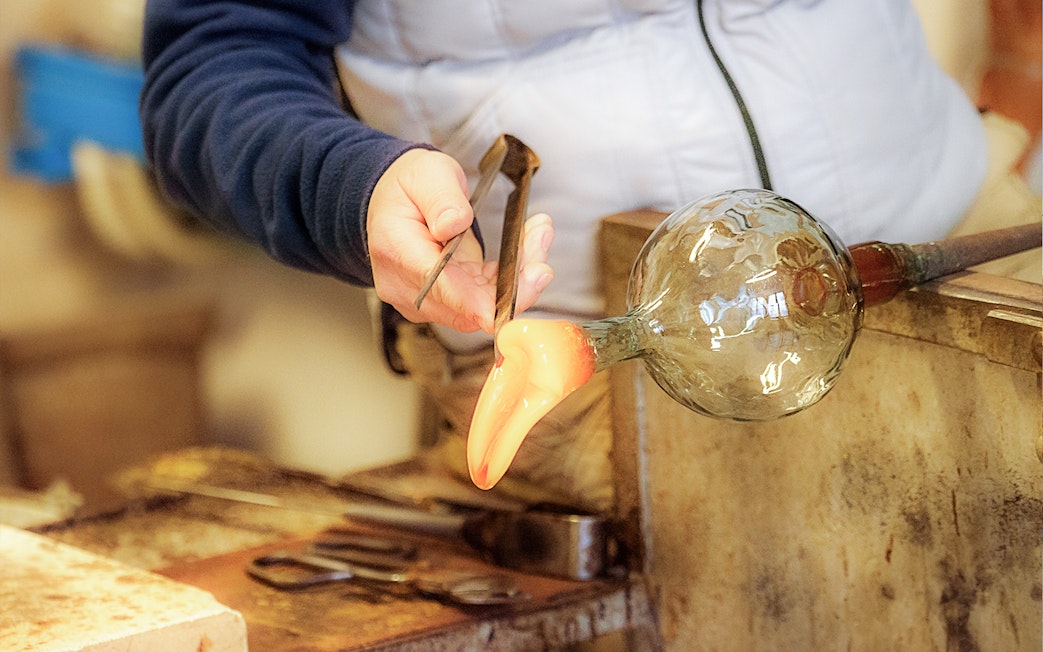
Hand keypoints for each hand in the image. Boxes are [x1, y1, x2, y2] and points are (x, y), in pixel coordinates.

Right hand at [367, 148, 554, 332]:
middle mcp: (406, 286)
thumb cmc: (408, 186)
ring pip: (481, 306)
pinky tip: (526, 249)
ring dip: (517, 278)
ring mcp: (423, 299)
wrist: (392, 200)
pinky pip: (482, 300)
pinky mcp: (441, 300)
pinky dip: (509, 279)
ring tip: (538, 234)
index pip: (442, 287)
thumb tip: (453, 225)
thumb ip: (441, 199)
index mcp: (397, 251)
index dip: (483, 300)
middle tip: (541, 237)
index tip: (522, 291)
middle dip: (515, 280)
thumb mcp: (427, 174)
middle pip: (469, 306)